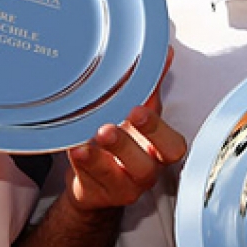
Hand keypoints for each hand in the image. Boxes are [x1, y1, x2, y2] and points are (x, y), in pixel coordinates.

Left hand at [64, 51, 186, 212]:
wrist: (98, 177)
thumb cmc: (126, 139)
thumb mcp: (141, 111)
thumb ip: (150, 83)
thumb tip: (161, 50)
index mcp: (160, 149)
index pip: (173, 147)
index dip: (157, 130)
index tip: (138, 110)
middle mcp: (147, 171)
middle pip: (145, 165)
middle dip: (125, 146)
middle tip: (107, 129)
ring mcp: (123, 188)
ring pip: (116, 178)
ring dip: (99, 158)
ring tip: (84, 142)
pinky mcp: (99, 196)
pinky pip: (89, 183)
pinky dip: (81, 165)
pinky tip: (72, 150)